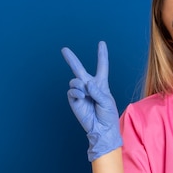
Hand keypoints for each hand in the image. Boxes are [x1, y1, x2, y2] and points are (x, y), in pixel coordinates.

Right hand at [61, 41, 122, 160]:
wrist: (102, 129)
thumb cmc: (108, 116)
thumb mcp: (107, 102)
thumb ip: (97, 91)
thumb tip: (86, 84)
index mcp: (101, 84)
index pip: (102, 66)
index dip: (102, 55)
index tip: (101, 43)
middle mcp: (90, 86)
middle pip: (79, 70)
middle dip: (71, 59)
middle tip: (64, 49)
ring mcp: (81, 93)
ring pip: (75, 81)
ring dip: (80, 85)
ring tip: (86, 94)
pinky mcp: (74, 100)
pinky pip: (72, 91)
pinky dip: (77, 92)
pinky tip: (82, 97)